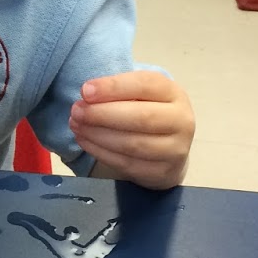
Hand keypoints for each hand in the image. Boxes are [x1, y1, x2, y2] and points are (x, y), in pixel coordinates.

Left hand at [69, 71, 193, 189]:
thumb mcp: (141, 93)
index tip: (85, 91)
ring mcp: (175, 149)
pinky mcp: (163, 172)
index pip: (145, 85)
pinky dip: (101, 152)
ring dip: (98, 134)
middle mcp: (181, 121)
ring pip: (132, 144)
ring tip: (76, 125)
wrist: (169, 147)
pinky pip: (127, 164)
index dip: (113, 87)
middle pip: (141, 117)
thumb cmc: (148, 110)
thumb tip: (87, 94)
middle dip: (102, 114)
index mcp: (174, 93)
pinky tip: (84, 140)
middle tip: (76, 110)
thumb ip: (119, 90)